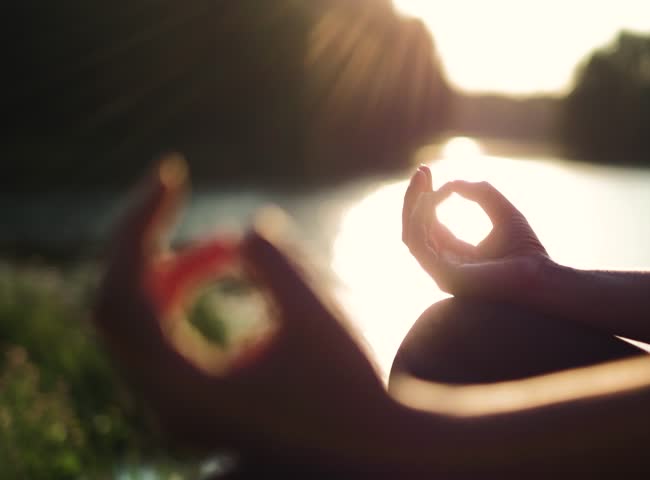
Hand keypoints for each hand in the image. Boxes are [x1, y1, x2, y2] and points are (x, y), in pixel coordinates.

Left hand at [93, 155, 392, 461]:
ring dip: (172, 268)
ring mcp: (174, 403)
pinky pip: (160, 331)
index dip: (138, 226)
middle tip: (189, 201)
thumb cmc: (351, 388)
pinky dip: (181, 292)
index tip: (171, 174)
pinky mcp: (190, 396)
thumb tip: (248, 230)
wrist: (370, 448)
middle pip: (118, 306)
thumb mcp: (320, 318)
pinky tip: (223, 266)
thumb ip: (277, 266)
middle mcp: (166, 404)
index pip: (123, 297)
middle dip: (151, 243)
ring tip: (227, 244)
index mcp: (186, 391)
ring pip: (137, 318)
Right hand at [402, 166, 549, 299]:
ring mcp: (441, 273)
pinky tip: (431, 198)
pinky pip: (420, 245)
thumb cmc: (526, 249)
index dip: (426, 196)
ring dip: (414, 206)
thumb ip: (481, 193)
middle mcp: (443, 265)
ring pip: (411, 236)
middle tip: (421, 170)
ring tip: (424, 181)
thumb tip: (452, 183)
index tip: (427, 170)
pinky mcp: (444, 275)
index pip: (429, 224)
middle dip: (414, 198)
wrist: (540, 275)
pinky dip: (420, 220)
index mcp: (455, 254)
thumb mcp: (502, 211)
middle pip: (414, 229)